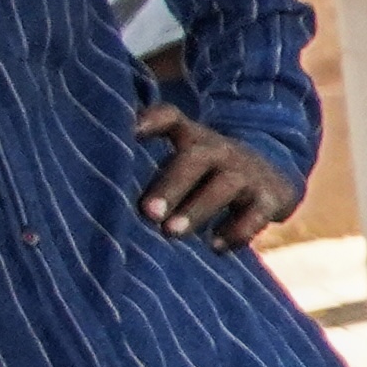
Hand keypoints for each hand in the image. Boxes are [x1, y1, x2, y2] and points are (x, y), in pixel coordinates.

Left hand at [135, 106, 299, 245]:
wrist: (276, 172)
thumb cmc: (210, 170)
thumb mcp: (186, 154)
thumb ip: (148, 162)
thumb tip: (90, 183)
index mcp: (194, 138)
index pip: (171, 118)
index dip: (150, 120)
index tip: (129, 132)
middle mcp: (220, 150)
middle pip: (195, 158)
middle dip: (171, 185)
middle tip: (146, 212)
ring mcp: (247, 174)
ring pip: (224, 187)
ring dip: (197, 209)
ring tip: (171, 232)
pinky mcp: (271, 198)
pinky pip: (255, 215)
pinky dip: (236, 231)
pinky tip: (215, 248)